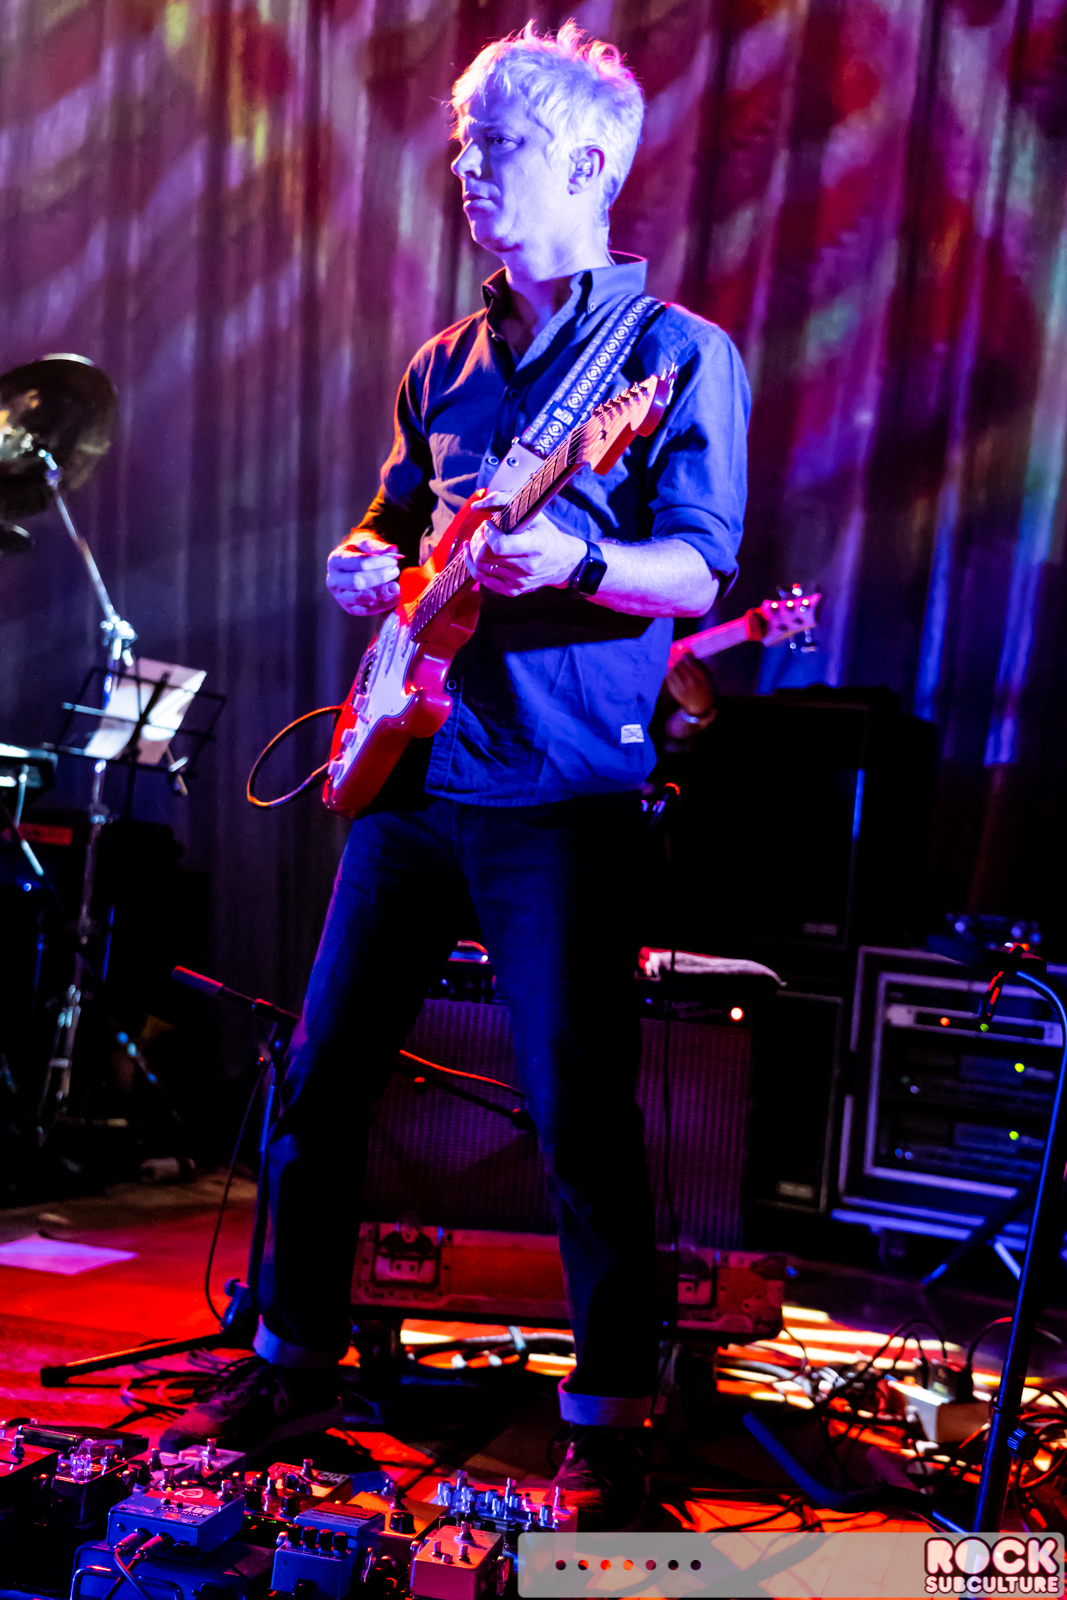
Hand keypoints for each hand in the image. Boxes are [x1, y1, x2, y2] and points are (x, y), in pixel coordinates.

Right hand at [326, 531, 400, 616]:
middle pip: (357, 582)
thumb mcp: (365, 544)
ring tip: (396, 587)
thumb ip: (378, 547)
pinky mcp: (349, 608)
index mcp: (336, 560)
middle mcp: (334, 580)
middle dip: (379, 578)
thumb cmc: (359, 552)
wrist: (350, 566)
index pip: (359, 563)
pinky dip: (382, 606)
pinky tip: (395, 599)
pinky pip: (365, 611)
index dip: (378, 563)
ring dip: (381, 594)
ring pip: (360, 598)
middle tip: (395, 572)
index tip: (393, 562)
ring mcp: (339, 596)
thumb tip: (392, 550)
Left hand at [466, 492, 585, 595]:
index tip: (490, 523)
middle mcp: (527, 567)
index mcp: (535, 546)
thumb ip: (503, 501)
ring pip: (481, 567)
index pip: (500, 545)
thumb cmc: (545, 534)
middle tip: (482, 530)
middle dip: (478, 539)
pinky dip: (472, 564)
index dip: (488, 533)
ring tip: (480, 539)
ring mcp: (518, 582)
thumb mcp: (532, 512)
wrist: (562, 562)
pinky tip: (472, 553)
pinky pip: (482, 579)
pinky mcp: (512, 590)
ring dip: (474, 550)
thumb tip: (475, 506)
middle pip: (486, 556)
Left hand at [665, 653, 715, 717]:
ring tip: (677, 667)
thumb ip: (699, 663)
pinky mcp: (675, 692)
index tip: (685, 654)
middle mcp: (691, 684)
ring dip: (674, 666)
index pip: (689, 662)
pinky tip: (674, 673)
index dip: (686, 656)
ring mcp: (682, 689)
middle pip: (679, 666)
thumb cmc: (706, 687)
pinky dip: (670, 673)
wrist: (701, 705)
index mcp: (701, 678)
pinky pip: (668, 678)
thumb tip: (687, 652)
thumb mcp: (708, 675)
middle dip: (679, 661)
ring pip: (672, 671)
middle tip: (681, 660)